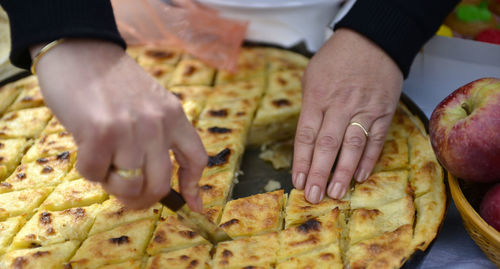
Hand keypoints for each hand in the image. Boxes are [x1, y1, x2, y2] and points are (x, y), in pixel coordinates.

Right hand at [32, 39, 206, 210]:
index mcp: (175, 115)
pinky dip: (88, 170)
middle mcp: (157, 124)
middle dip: (142, 200)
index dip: (194, 187)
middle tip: (126, 194)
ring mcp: (130, 128)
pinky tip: (85, 149)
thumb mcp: (151, 101)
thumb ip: (159, 134)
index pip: (197, 158)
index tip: (191, 205)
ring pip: (129, 187)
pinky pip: (96, 174)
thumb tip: (155, 178)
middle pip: (161, 185)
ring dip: (111, 184)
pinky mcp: (100, 132)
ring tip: (102, 163)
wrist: (79, 47)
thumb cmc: (112, 80)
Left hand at [292, 28, 402, 202]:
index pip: (306, 136)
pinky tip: (360, 177)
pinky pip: (376, 140)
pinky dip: (369, 160)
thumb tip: (307, 138)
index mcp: (317, 98)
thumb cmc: (336, 59)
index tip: (297, 182)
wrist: (373, 40)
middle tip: (313, 196)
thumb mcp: (311, 77)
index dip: (301, 162)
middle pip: (327, 145)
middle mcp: (339, 106)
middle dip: (318, 173)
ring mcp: (363, 110)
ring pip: (352, 146)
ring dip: (343, 173)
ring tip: (336, 193)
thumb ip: (309, 107)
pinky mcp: (383, 112)